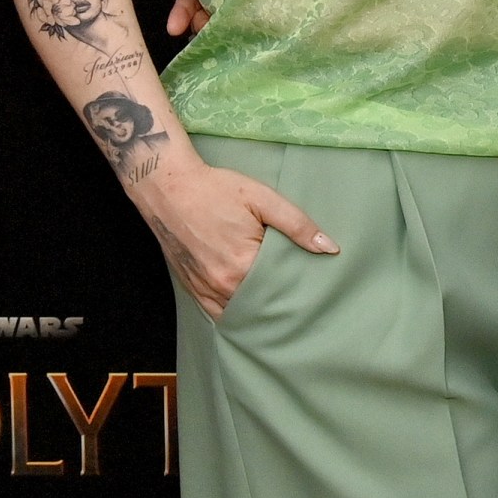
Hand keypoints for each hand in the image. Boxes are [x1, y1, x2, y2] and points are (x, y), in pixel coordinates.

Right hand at [130, 155, 336, 319]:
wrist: (167, 185)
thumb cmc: (216, 189)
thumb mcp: (263, 199)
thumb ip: (298, 225)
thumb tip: (329, 248)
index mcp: (242, 264)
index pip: (282, 289)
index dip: (299, 289)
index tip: (315, 289)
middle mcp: (221, 283)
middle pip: (260, 304)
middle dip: (280, 302)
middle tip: (302, 300)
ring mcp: (203, 287)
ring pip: (238, 311)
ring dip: (257, 310)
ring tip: (280, 306)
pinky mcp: (190, 285)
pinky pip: (215, 311)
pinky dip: (234, 311)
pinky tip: (250, 309)